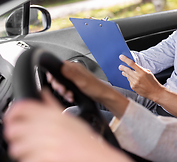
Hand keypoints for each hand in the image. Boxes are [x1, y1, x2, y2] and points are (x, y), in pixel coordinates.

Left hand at [4, 89, 131, 161]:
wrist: (93, 157)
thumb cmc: (83, 140)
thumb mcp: (70, 118)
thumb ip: (52, 105)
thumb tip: (42, 93)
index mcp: (51, 114)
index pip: (21, 107)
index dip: (11, 113)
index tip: (11, 119)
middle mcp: (46, 127)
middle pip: (13, 129)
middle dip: (15, 136)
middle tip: (22, 139)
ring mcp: (44, 144)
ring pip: (16, 147)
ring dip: (22, 151)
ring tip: (34, 150)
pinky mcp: (42, 158)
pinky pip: (25, 160)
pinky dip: (30, 160)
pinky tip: (41, 157)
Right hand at [47, 61, 113, 102]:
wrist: (103, 96)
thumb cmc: (96, 88)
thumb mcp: (82, 81)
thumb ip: (70, 73)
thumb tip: (60, 66)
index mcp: (75, 67)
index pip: (58, 66)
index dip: (53, 74)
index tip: (53, 82)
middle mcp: (74, 71)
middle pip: (58, 76)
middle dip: (58, 85)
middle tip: (63, 91)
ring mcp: (75, 78)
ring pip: (62, 84)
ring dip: (63, 91)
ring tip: (69, 95)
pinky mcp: (76, 85)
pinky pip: (66, 89)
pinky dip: (67, 94)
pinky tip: (71, 97)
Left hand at [119, 55, 164, 101]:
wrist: (154, 92)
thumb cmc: (152, 81)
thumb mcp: (148, 72)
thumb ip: (140, 69)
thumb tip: (132, 66)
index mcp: (142, 71)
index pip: (131, 63)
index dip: (125, 59)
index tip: (121, 57)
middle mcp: (137, 77)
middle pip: (127, 70)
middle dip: (122, 67)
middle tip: (120, 66)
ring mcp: (134, 82)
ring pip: (127, 75)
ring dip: (125, 73)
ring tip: (123, 71)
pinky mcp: (133, 87)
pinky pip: (129, 81)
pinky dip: (129, 78)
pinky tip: (130, 78)